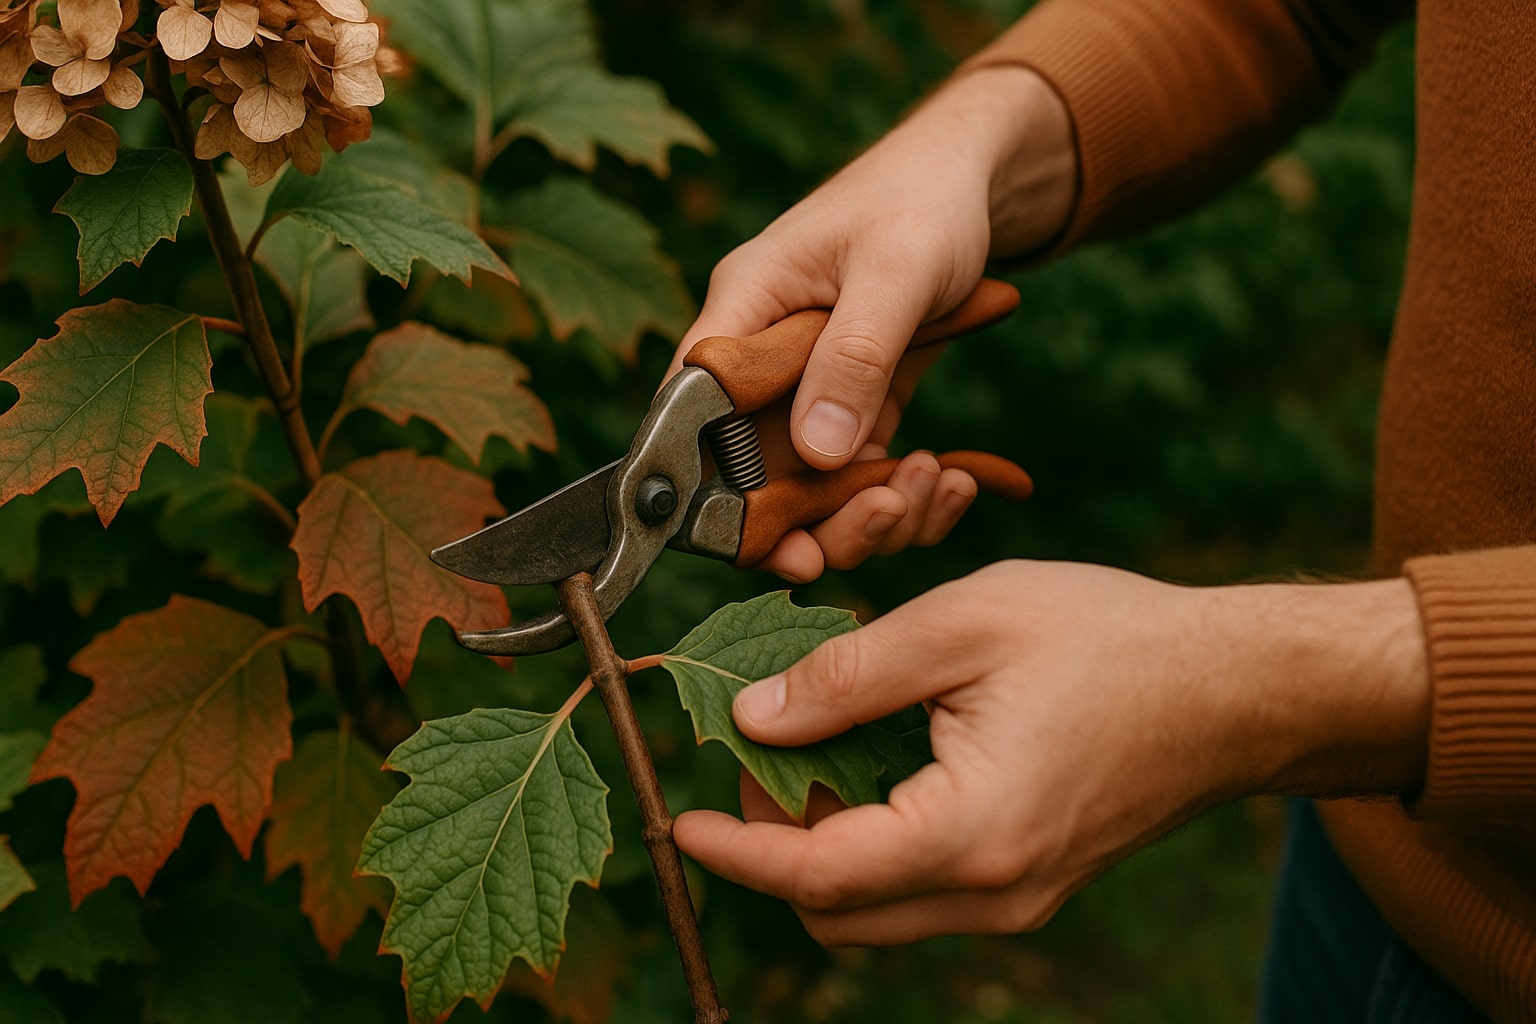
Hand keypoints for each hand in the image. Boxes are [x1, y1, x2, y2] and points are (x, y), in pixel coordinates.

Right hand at [670, 66, 1074, 581]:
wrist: (971, 182)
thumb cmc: (924, 201)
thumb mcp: (896, 270)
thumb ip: (853, 357)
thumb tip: (817, 452)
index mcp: (742, 310)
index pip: (689, 413)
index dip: (708, 491)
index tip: (767, 545)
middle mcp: (763, 359)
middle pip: (748, 476)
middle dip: (810, 523)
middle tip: (876, 525)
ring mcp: (807, 389)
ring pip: (808, 491)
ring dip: (870, 513)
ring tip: (936, 482)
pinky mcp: (853, 405)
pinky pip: (858, 479)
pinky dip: (902, 495)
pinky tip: (952, 480)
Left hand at [673, 560, 1429, 945]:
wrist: (1237, 688)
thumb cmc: (1112, 640)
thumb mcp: (964, 625)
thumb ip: (846, 677)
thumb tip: (753, 717)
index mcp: (971, 831)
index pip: (815, 875)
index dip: (734, 852)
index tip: (677, 820)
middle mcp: (993, 891)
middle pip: (836, 912)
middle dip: (774, 847)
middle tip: (762, 752)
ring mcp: (1017, 898)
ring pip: (876, 908)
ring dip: (824, 845)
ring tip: (820, 745)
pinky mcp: (1031, 883)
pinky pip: (922, 889)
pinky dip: (875, 842)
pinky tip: (880, 759)